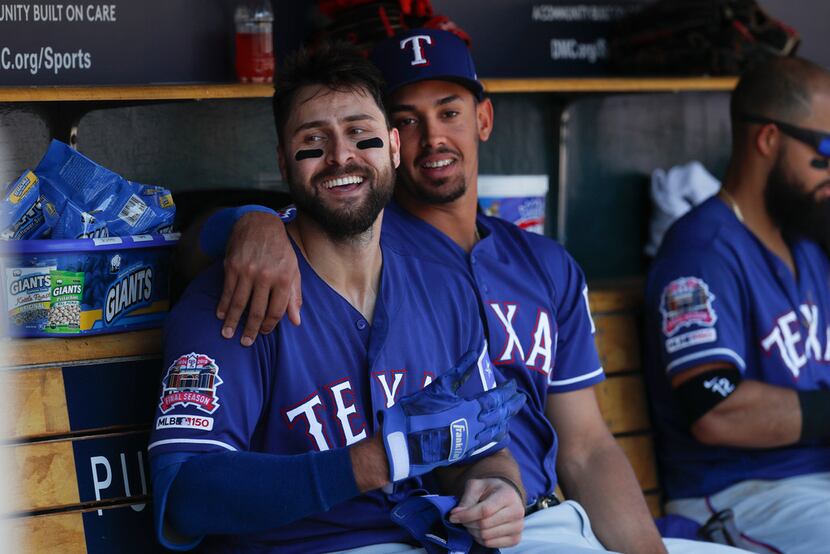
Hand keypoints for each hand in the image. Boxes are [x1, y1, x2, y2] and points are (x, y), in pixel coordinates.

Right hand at [217, 211, 301, 345]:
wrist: (260, 224)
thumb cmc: (280, 250)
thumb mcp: (294, 270)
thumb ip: (294, 296)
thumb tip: (296, 321)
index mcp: (284, 278)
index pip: (277, 310)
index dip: (270, 324)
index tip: (263, 333)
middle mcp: (266, 276)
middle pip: (257, 310)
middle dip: (250, 329)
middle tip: (245, 342)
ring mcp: (248, 272)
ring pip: (239, 303)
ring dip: (232, 321)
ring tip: (227, 334)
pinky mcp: (232, 267)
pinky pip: (227, 291)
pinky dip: (223, 305)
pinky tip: (220, 315)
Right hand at [378, 349, 525, 481]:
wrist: (403, 443)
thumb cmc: (418, 411)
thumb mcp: (439, 386)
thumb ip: (459, 371)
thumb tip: (475, 353)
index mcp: (469, 408)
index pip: (495, 398)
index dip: (506, 391)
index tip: (513, 385)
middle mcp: (474, 425)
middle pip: (499, 414)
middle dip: (511, 405)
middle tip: (521, 398)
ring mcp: (470, 440)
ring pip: (495, 429)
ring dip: (505, 420)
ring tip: (512, 413)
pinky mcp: (462, 451)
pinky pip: (485, 442)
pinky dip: (495, 436)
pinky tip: (500, 434)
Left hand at [448, 477, 524, 547]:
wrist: (508, 496)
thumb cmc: (491, 490)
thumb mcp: (477, 486)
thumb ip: (466, 499)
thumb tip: (456, 515)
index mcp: (508, 495)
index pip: (484, 511)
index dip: (466, 515)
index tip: (453, 516)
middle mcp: (517, 512)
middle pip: (484, 525)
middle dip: (468, 523)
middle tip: (463, 519)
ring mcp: (518, 527)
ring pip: (486, 537)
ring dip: (473, 532)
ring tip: (472, 523)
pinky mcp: (515, 539)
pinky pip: (491, 544)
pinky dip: (480, 539)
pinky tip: (479, 530)